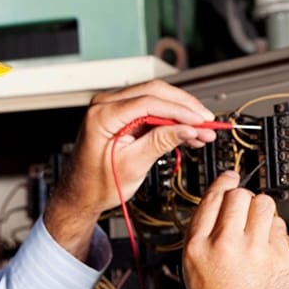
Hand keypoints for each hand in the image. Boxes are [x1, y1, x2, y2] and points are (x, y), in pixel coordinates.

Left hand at [44, 80, 216, 260]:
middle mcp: (105, 104)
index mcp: (102, 115)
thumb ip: (161, 142)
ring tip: (202, 130)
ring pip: (155, 98)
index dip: (180, 110)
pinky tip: (187, 131)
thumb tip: (189, 129)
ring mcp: (112, 107)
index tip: (201, 120)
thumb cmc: (97, 185)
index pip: (149, 102)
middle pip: (155, 92)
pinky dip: (169, 120)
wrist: (81, 195)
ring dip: (180, 113)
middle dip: (185, 107)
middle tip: (207, 122)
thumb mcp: (133, 165)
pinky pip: (149, 110)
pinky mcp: (120, 115)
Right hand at [182, 171, 288, 288]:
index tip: (229, 176)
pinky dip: (276, 230)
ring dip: (262, 210)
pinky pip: (280, 226)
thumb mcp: (194, 274)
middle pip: (238, 195)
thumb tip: (221, 210)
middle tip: (246, 209)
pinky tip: (268, 246)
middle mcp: (222, 245)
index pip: (210, 200)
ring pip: (263, 203)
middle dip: (244, 198)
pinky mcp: (277, 258)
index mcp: (195, 249)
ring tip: (259, 226)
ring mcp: (252, 250)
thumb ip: (205, 240)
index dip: (222, 183)